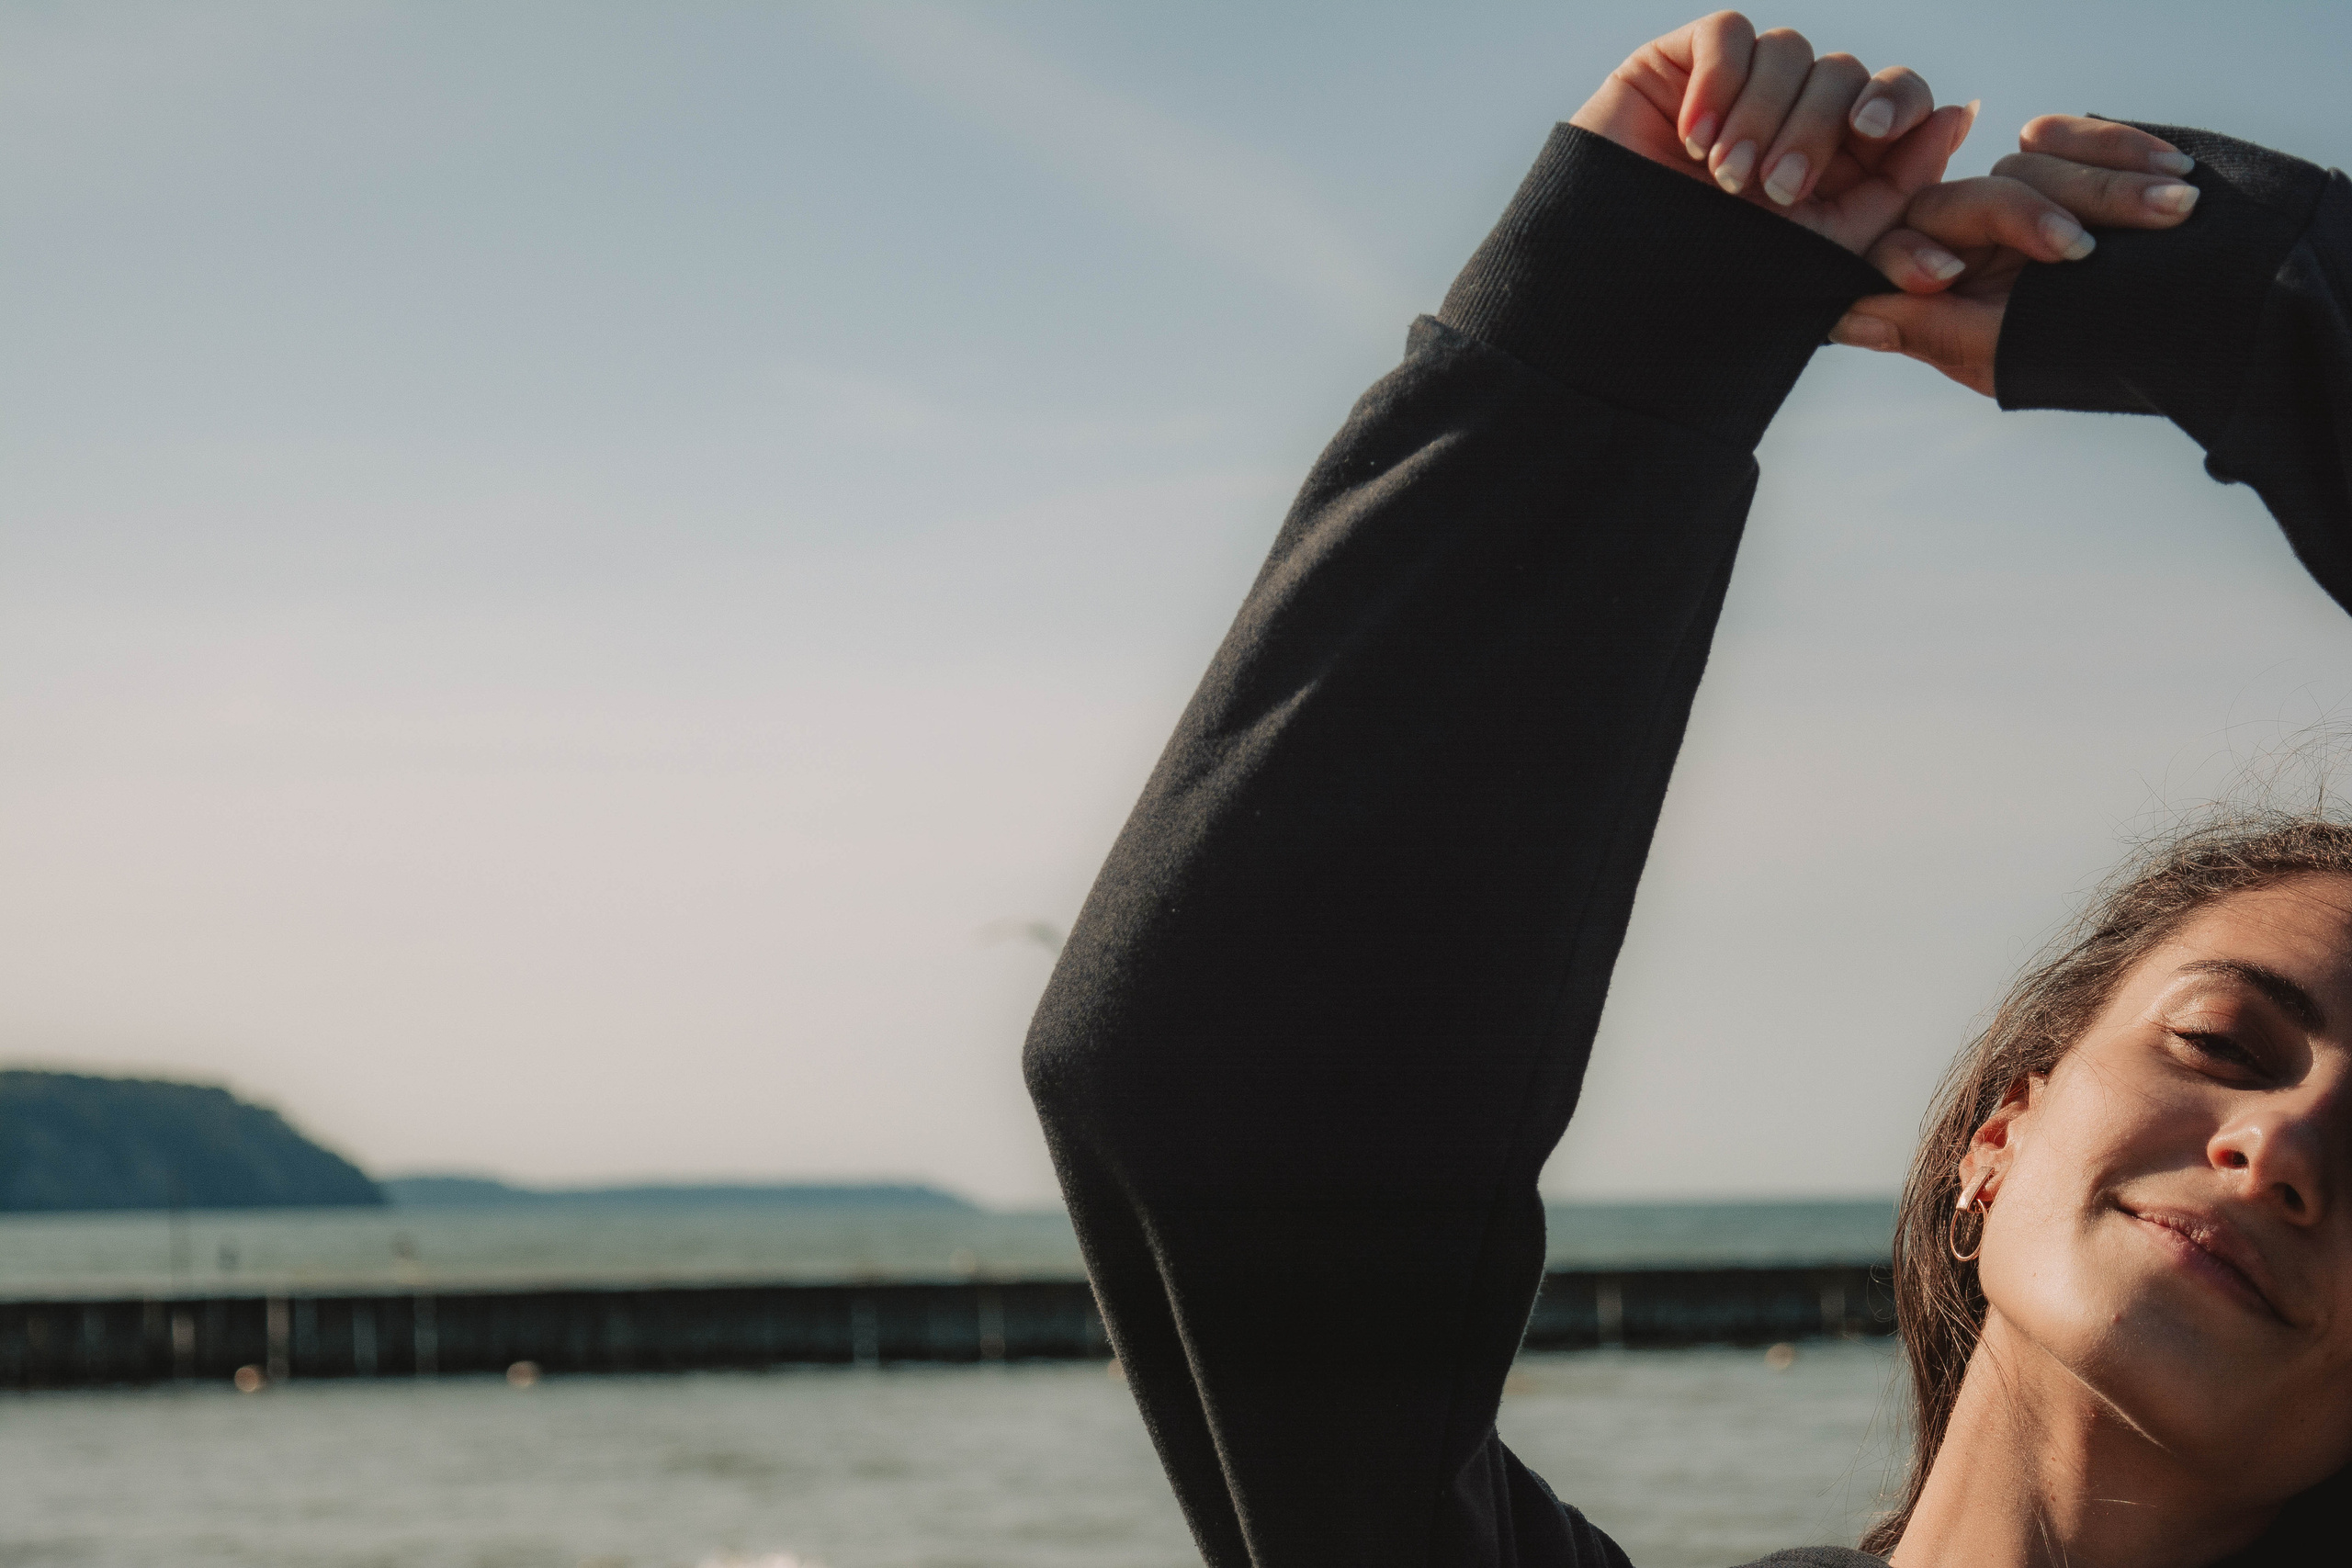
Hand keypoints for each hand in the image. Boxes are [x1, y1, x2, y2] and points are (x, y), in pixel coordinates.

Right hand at [1568, 10, 1975, 255]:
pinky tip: (1691, 137)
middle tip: (1775, 192)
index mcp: (1840, 157)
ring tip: (1722, 178)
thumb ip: (1898, 193)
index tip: (1875, 128)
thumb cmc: (1722, 283)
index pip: (1896, 96)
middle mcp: (1795, 114)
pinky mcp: (1681, 64)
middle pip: (1843, 73)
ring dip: (1761, 117)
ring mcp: (1739, 86)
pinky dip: (1718, 83)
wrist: (1615, 293)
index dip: (1896, 99)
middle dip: (1815, 132)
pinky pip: (1727, 35)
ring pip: (1788, 53)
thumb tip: (1961, 116)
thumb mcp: (1825, 250)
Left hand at [1829, 117, 2202, 394]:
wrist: (2222, 322)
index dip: (1911, 255)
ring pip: (2023, 169)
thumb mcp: (2007, 355)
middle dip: (2022, 221)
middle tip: (2078, 252)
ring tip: (2173, 212)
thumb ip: (1925, 328)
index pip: (1900, 252)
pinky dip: (2114, 147)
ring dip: (2102, 193)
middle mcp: (1976, 243)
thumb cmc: (2107, 356)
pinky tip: (2171, 174)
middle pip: (1963, 201)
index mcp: (1947, 295)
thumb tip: (1842, 317)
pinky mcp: (2068, 164)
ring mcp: (2025, 202)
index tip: (1944, 274)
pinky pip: (2061, 134)